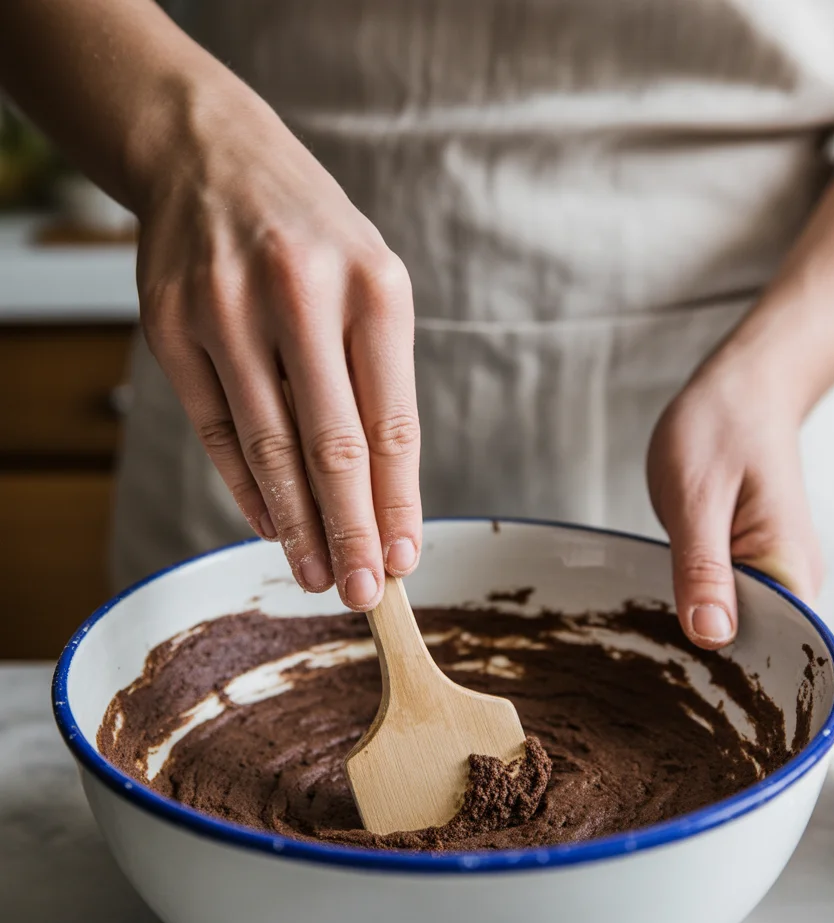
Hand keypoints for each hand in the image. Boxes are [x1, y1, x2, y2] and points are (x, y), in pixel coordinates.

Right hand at [135, 81, 419, 610]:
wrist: (212, 157)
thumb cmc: (313, 239)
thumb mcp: (370, 287)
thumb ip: (379, 385)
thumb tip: (385, 503)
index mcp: (373, 286)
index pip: (391, 424)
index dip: (397, 503)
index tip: (403, 561)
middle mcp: (299, 295)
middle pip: (332, 447)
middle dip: (351, 532)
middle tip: (362, 595)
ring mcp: (226, 311)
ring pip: (269, 447)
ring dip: (296, 525)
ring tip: (317, 576)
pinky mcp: (171, 327)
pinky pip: (216, 431)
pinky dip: (247, 488)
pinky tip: (271, 526)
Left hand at [647, 359, 823, 649]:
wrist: (742, 389)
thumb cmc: (721, 429)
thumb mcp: (696, 499)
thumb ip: (702, 570)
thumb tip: (711, 638)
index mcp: (788, 570)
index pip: (771, 654)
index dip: (725, 675)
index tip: (678, 681)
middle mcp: (794, 581)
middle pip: (755, 651)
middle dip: (705, 661)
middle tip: (649, 661)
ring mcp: (775, 575)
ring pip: (739, 630)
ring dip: (697, 637)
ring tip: (651, 640)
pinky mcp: (752, 566)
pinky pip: (729, 605)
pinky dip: (698, 609)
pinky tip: (667, 610)